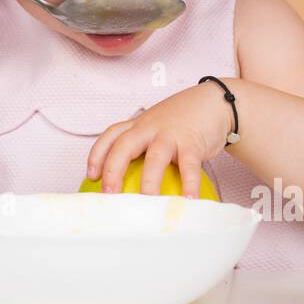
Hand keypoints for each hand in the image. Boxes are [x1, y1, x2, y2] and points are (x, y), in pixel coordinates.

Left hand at [84, 82, 233, 197]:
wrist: (212, 102)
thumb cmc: (181, 120)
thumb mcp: (156, 125)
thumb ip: (143, 146)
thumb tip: (126, 182)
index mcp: (138, 124)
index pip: (110, 135)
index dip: (97, 155)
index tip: (91, 175)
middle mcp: (149, 127)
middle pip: (124, 145)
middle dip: (113, 169)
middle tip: (109, 192)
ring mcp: (170, 134)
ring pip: (155, 157)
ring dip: (149, 181)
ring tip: (146, 202)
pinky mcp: (192, 142)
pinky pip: (189, 166)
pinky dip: (189, 184)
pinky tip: (188, 200)